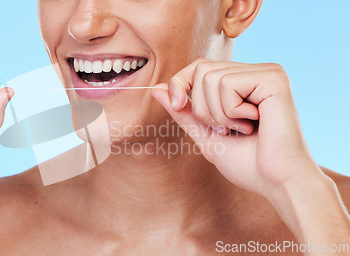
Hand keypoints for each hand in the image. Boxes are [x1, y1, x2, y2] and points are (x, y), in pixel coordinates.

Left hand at [152, 58, 319, 196]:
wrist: (277, 183)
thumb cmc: (248, 163)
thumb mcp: (205, 134)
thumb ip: (183, 111)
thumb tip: (156, 88)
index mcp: (244, 81)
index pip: (199, 66)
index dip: (180, 83)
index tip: (176, 105)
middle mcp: (257, 71)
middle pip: (201, 69)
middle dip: (202, 108)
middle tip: (226, 129)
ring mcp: (267, 72)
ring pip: (210, 77)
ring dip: (217, 113)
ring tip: (241, 128)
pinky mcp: (274, 78)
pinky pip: (227, 83)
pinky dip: (230, 111)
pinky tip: (253, 124)